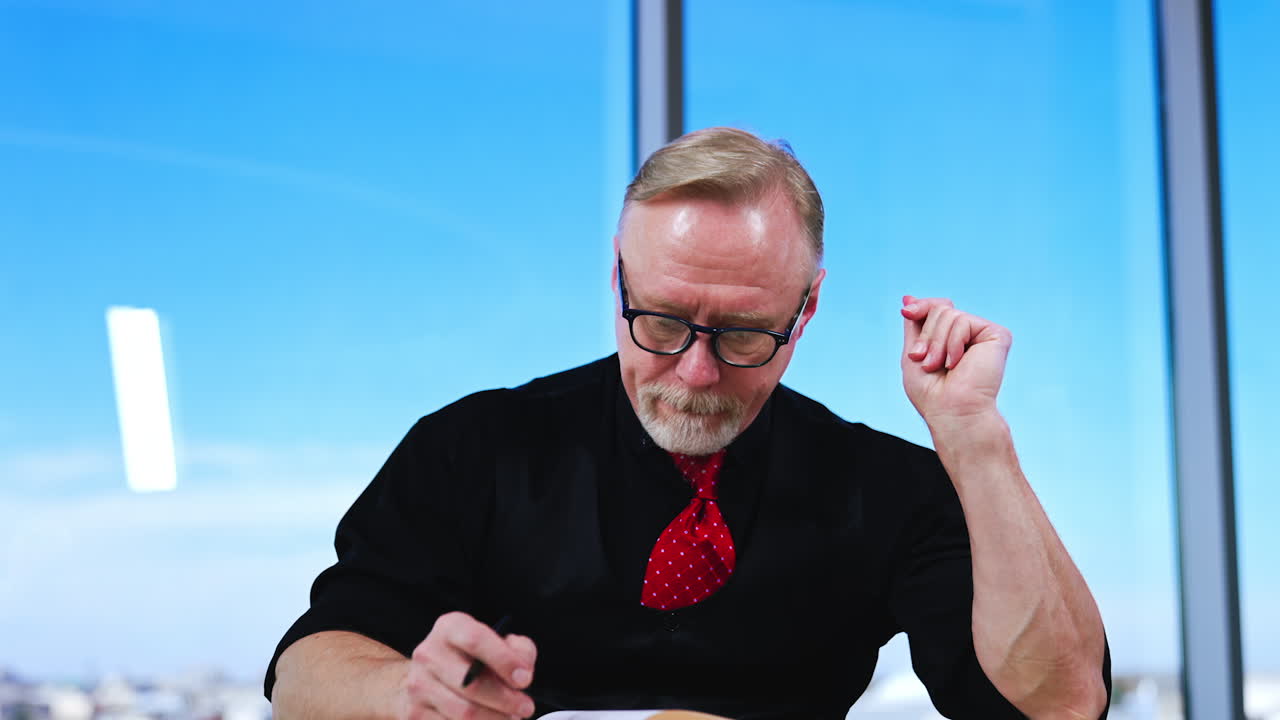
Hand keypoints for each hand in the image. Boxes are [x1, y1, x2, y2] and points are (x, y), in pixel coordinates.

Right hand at [402, 611, 537, 719]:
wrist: (432, 676)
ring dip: (494, 719)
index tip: (525, 679)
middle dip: (505, 700)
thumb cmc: (473, 657)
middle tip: (526, 708)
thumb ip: (518, 650)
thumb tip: (522, 673)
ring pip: (463, 712)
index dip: (504, 660)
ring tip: (511, 718)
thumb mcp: (499, 642)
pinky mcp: (415, 713)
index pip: (475, 640)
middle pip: (470, 683)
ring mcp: (418, 685)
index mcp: (450, 628)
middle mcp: (428, 653)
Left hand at [900, 295, 1011, 428]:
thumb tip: (908, 297)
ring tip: (941, 366)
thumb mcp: (913, 351)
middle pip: (940, 308)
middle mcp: (970, 333)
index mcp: (952, 337)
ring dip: (936, 343)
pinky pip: (963, 321)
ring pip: (949, 313)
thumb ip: (914, 323)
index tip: (906, 312)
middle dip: (926, 336)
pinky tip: (958, 363)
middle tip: (928, 362)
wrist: (951, 411)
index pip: (936, 306)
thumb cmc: (931, 392)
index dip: (920, 307)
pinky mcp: (997, 335)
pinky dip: (953, 343)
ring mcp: (984, 334)